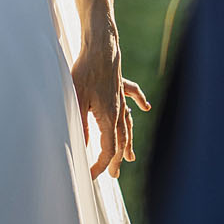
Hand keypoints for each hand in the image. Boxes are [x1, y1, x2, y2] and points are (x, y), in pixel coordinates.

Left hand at [71, 33, 151, 179]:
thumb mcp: (77, 101)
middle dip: (116, 160)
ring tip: (130, 157)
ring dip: (128, 142)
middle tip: (114, 175)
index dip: (100, 165)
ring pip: (127, 125)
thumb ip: (80, 125)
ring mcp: (120, 98)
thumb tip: (81, 147)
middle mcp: (118, 111)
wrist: (101, 48)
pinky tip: (146, 106)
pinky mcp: (119, 85)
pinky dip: (139, 101)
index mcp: (108, 118)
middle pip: (120, 142)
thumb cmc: (86, 73)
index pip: (107, 149)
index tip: (90, 176)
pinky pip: (133, 96)